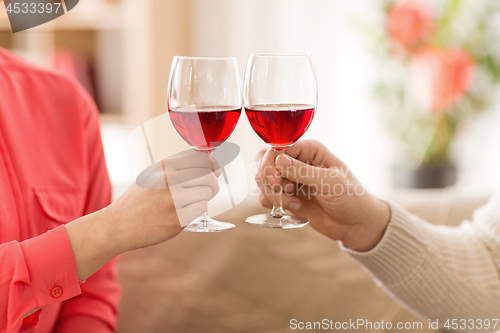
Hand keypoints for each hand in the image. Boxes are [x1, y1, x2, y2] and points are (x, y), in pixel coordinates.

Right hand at [66, 152, 220, 279]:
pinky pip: (201, 209)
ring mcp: (173, 200)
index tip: (215, 170)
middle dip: (212, 183)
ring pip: (207, 193)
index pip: (202, 159)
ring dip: (204, 198)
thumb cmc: (137, 200)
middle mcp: (169, 180)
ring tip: (192, 202)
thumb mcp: (152, 175)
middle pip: (209, 176)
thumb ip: (176, 170)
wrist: (117, 226)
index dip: (213, 164)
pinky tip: (185, 212)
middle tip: (207, 189)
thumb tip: (209, 165)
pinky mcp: (177, 218)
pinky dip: (197, 211)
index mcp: (164, 166)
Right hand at [256, 140, 389, 250]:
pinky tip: (295, 207)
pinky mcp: (287, 196)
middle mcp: (297, 161)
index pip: (278, 147)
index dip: (271, 162)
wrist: (356, 224)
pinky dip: (273, 203)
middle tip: (278, 190)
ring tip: (294, 203)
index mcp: (310, 150)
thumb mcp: (331, 182)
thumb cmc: (352, 197)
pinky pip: (266, 195)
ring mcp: (290, 179)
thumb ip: (304, 172)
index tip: (275, 180)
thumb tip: (279, 160)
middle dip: (267, 177)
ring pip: (263, 179)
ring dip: (272, 193)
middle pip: (265, 160)